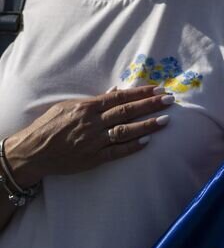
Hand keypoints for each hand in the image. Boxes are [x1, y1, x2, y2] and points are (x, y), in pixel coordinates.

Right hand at [3, 86, 173, 186]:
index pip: (119, 97)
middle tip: (169, 100)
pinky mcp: (91, 159)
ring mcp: (92, 142)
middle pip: (126, 112)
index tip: (158, 89)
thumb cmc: (48, 126)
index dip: (140, 93)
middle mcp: (92, 123)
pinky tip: (147, 141)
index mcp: (86, 108)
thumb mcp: (68, 107)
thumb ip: (94, 100)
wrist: (30, 152)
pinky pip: (115, 152)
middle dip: (150, 105)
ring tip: (165, 120)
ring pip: (124, 132)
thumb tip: (116, 91)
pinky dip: (131, 147)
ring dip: (147, 125)